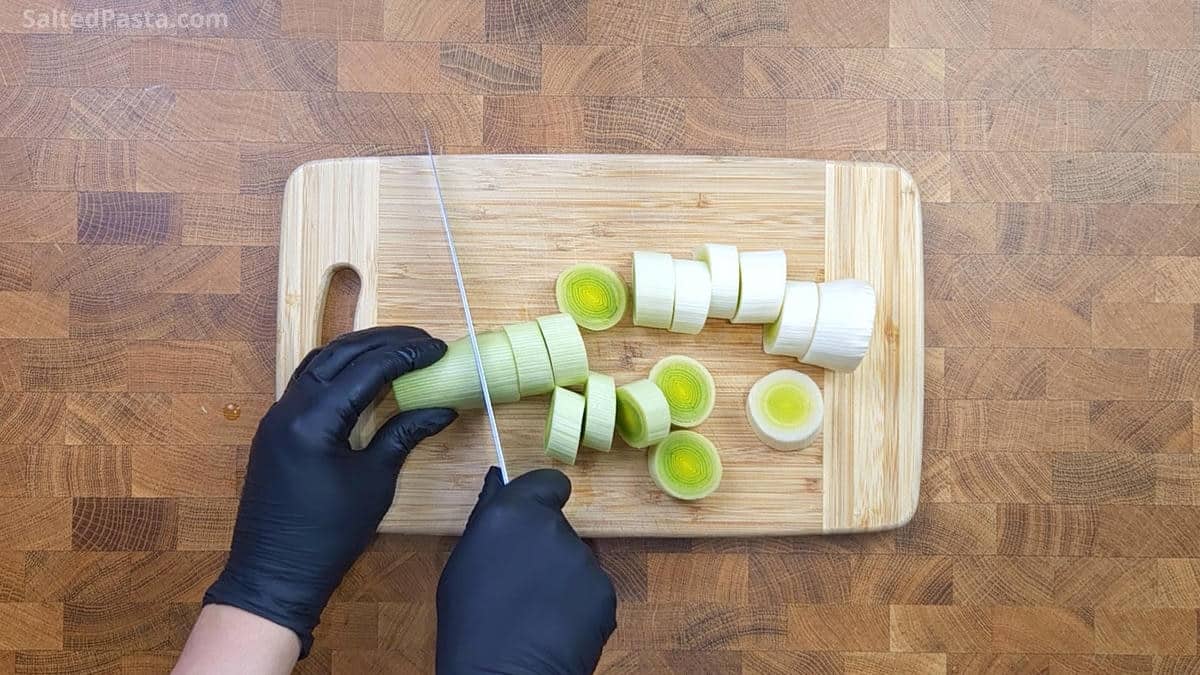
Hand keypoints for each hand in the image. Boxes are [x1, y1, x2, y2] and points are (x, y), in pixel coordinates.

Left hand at [204, 326, 456, 655]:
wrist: (274, 573)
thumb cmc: (329, 535)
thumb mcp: (375, 482)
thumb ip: (404, 434)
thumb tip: (442, 408)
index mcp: (315, 420)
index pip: (367, 368)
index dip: (407, 354)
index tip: (439, 348)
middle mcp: (290, 407)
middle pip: (340, 354)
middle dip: (384, 342)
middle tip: (423, 341)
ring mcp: (277, 416)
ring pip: (319, 362)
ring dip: (359, 350)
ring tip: (397, 349)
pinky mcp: (275, 429)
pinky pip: (308, 382)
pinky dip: (339, 370)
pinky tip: (363, 376)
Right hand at [437, 467, 616, 673]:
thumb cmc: (470, 623)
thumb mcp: (464, 562)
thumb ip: (487, 517)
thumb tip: (498, 480)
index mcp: (513, 514)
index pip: (551, 481)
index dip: (544, 497)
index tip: (533, 516)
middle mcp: (553, 528)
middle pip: (557, 525)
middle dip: (544, 546)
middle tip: (521, 581)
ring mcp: (583, 561)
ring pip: (574, 560)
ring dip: (560, 577)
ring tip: (535, 611)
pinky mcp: (605, 592)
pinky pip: (591, 589)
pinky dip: (577, 604)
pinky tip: (554, 626)